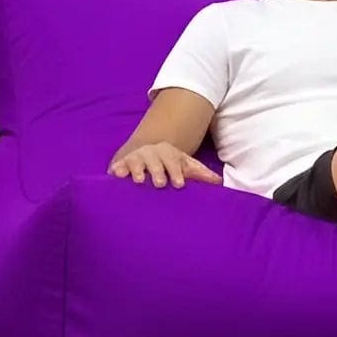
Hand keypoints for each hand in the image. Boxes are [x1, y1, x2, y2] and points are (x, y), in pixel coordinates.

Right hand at [107, 142, 221, 188]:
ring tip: (138, 180)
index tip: (180, 184)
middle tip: (160, 184)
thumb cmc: (169, 165)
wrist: (145, 153)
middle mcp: (152, 153)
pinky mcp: (121, 165)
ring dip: (137, 169)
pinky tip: (117, 174)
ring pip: (137, 161)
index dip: (176, 171)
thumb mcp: (185, 166)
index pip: (174, 160)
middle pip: (155, 160)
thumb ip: (200, 173)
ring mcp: (136, 158)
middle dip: (157, 170)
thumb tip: (219, 181)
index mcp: (169, 153)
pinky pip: (118, 166)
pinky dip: (117, 169)